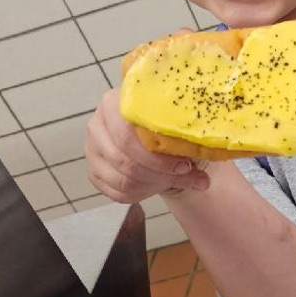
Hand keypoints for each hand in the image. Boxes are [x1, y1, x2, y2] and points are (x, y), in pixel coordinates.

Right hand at [85, 88, 209, 203]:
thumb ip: (190, 147)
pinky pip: (116, 192)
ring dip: (153, 185)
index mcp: (114, 103)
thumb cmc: (164, 125)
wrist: (150, 135)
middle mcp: (97, 125)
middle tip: (183, 173)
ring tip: (173, 178)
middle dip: (158, 173)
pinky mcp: (93, 171)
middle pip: (124, 161)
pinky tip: (157, 185)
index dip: (157, 157)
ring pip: (122, 179)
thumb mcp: (177, 127)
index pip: (127, 136)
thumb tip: (203, 181)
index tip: (185, 164)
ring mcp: (92, 149)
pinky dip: (141, 193)